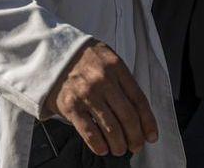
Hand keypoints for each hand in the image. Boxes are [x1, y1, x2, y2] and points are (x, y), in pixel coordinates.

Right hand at [43, 40, 157, 156]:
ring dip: (119, 145)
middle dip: (135, 137)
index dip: (148, 122)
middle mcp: (102, 79)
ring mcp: (86, 93)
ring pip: (111, 128)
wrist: (51, 54)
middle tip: (135, 146)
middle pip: (128, 116)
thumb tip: (139, 114)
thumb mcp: (107, 59)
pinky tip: (103, 149)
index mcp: (116, 67)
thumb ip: (122, 80)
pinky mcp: (70, 105)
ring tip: (119, 149)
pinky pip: (90, 132)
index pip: (139, 100)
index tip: (151, 136)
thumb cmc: (83, 60)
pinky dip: (99, 145)